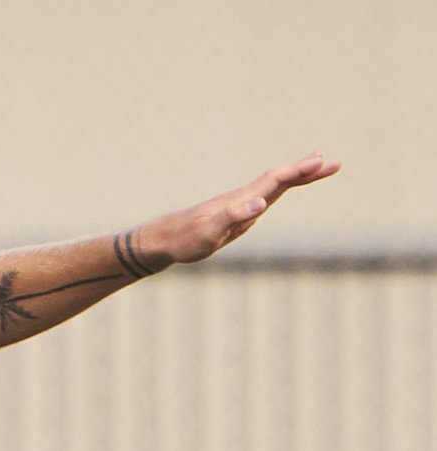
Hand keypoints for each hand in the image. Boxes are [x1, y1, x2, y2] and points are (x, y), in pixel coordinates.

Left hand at [141, 152, 339, 265]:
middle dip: (306, 170)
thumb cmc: (185, 239)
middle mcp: (243, 197)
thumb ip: (234, 216)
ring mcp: (240, 204)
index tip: (322, 163)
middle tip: (333, 163)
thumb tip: (261, 202)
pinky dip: (280, 188)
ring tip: (318, 165)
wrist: (163, 241)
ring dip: (297, 176)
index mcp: (241, 200)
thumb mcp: (210, 232)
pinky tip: (282, 189)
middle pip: (279, 178)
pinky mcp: (236, 214)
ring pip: (274, 185)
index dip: (299, 172)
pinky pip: (265, 196)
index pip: (276, 180)